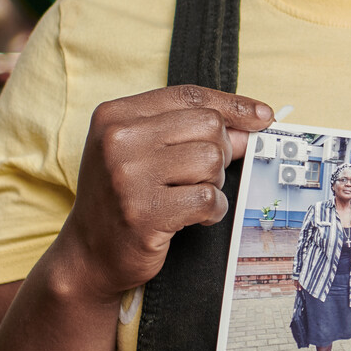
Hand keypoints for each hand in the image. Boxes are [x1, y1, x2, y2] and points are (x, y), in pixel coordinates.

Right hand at [60, 85, 272, 298]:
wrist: (87, 254)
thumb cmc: (121, 197)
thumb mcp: (143, 152)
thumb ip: (190, 132)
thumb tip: (251, 126)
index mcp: (115, 115)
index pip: (189, 96)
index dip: (233, 105)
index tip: (263, 116)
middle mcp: (118, 139)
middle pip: (208, 125)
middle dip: (218, 152)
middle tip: (200, 177)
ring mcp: (129, 176)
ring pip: (212, 161)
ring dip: (213, 183)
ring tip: (190, 197)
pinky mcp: (144, 213)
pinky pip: (208, 199)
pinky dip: (212, 210)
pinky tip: (193, 218)